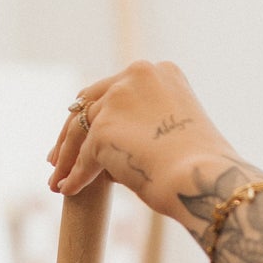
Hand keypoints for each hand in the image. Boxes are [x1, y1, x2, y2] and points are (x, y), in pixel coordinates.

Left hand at [47, 60, 256, 216]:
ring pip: (78, 130)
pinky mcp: (103, 128)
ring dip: (66, 157)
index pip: (115, 88)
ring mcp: (117, 100)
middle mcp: (136, 76)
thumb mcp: (178, 128)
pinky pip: (82, 157)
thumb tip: (117, 142)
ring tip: (57, 180)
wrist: (206, 178)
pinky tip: (68, 190)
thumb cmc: (202, 166)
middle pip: (88, 102)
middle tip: (58, 157)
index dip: (98, 111)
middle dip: (71, 132)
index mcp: (161, 72)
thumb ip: (149, 123)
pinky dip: (74, 175)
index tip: (87, 132)